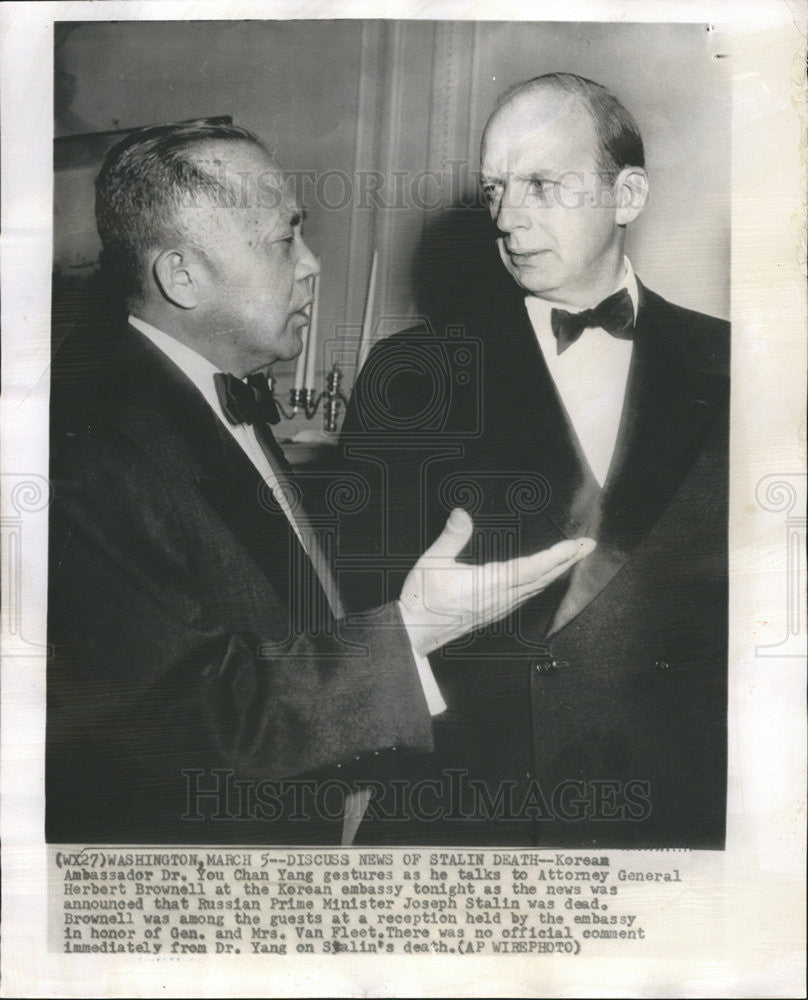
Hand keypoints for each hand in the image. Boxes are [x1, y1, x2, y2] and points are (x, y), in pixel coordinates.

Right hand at [398, 508, 595, 656]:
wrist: (414, 632)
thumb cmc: (422, 599)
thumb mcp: (432, 562)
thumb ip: (451, 537)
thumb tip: (462, 513)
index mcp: (489, 583)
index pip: (532, 568)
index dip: (557, 556)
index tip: (577, 545)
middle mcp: (500, 597)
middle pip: (543, 577)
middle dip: (567, 561)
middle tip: (588, 546)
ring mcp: (499, 607)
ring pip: (537, 588)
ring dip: (557, 572)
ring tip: (572, 557)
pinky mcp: (494, 612)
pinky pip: (526, 596)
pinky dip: (541, 583)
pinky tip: (544, 578)